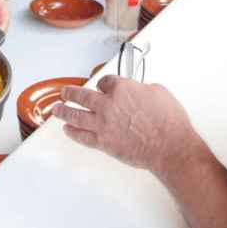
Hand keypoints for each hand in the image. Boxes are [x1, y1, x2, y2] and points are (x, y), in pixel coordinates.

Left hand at [53, 75, 201, 174]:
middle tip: (65, 93)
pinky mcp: (103, 142)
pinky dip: (72, 133)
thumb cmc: (168, 121)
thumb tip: (139, 91)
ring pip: (76, 115)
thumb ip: (142, 89)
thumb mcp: (159, 92)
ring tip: (57, 109)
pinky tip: (67, 129)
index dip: (103, 84)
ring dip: (63, 111)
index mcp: (121, 88)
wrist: (169, 146)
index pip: (105, 81)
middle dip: (70, 94)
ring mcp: (103, 124)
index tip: (102, 86)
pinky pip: (82, 136)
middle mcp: (107, 104)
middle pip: (82, 96)